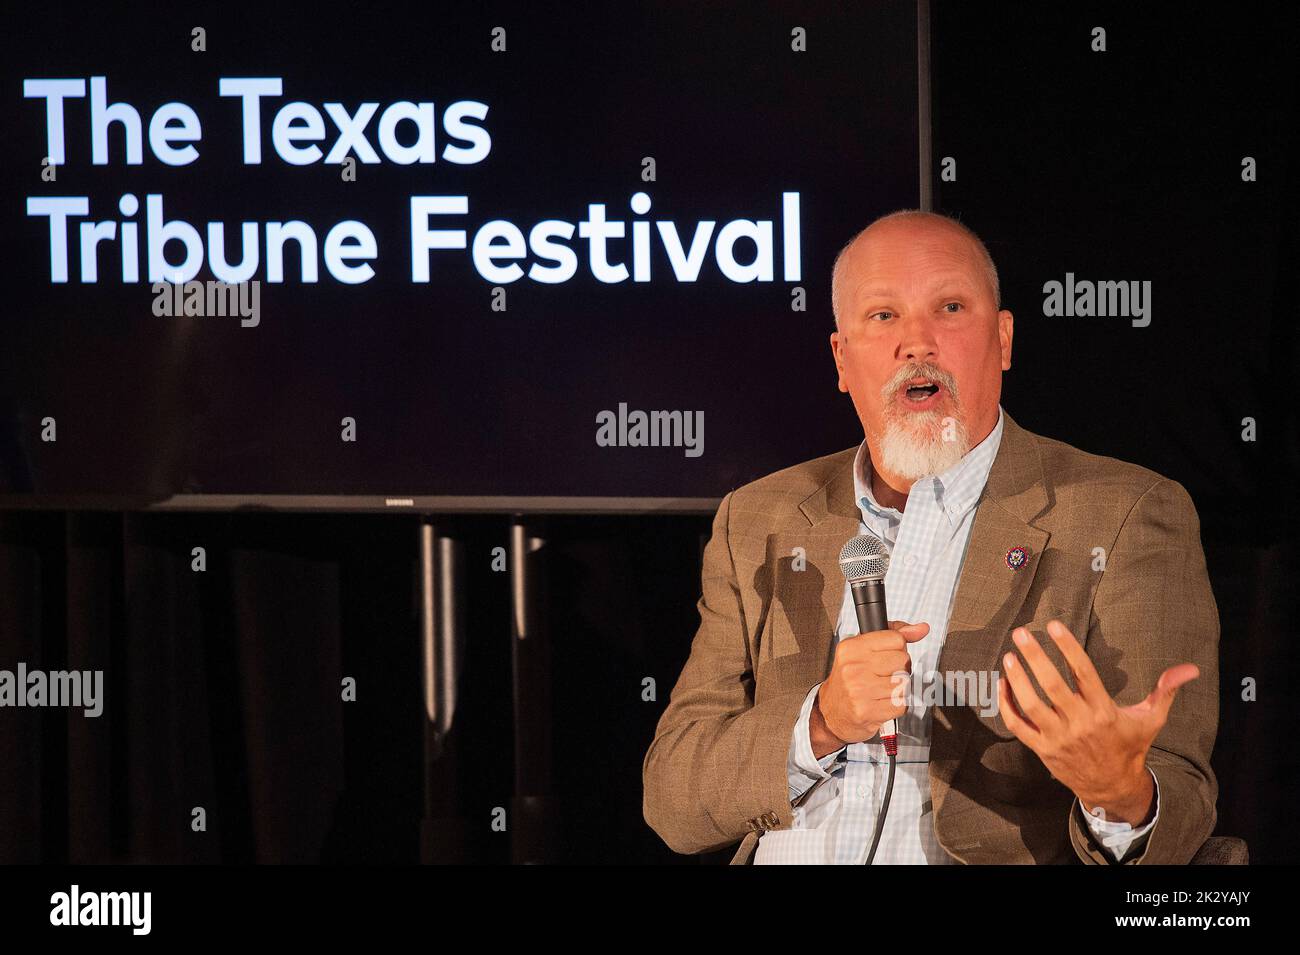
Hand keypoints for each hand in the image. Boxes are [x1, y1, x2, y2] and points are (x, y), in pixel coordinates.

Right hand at [813, 620, 928, 754]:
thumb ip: (893, 635)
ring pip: (904, 683)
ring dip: (898, 689)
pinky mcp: (868, 711)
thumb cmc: (850, 679)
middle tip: (881, 676)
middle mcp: (854, 667)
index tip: (885, 657)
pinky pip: (901, 704)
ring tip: (880, 690)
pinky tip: (881, 703)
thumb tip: (922, 628)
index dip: (896, 649)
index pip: (896, 639)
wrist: (831, 711)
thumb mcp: (863, 650)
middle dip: (898, 669)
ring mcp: (860, 690)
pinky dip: (896, 706)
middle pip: (903, 661)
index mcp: (852, 647)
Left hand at [998, 619, 1198, 825]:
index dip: (1067, 647)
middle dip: (1034, 657)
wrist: (1113, 787)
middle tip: (1020, 633)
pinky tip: (1002, 683)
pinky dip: (1007, 705)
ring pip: (1031, 706)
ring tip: (1008, 656)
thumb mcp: (1151, 719)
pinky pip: (1018, 726)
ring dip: (1017, 679)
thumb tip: (1191, 668)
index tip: (1052, 625)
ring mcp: (1058, 738)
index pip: (1083, 673)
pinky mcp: (1042, 750)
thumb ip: (1166, 691)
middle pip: (1052, 686)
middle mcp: (1080, 724)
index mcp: (1104, 712)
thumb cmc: (1130, 746)